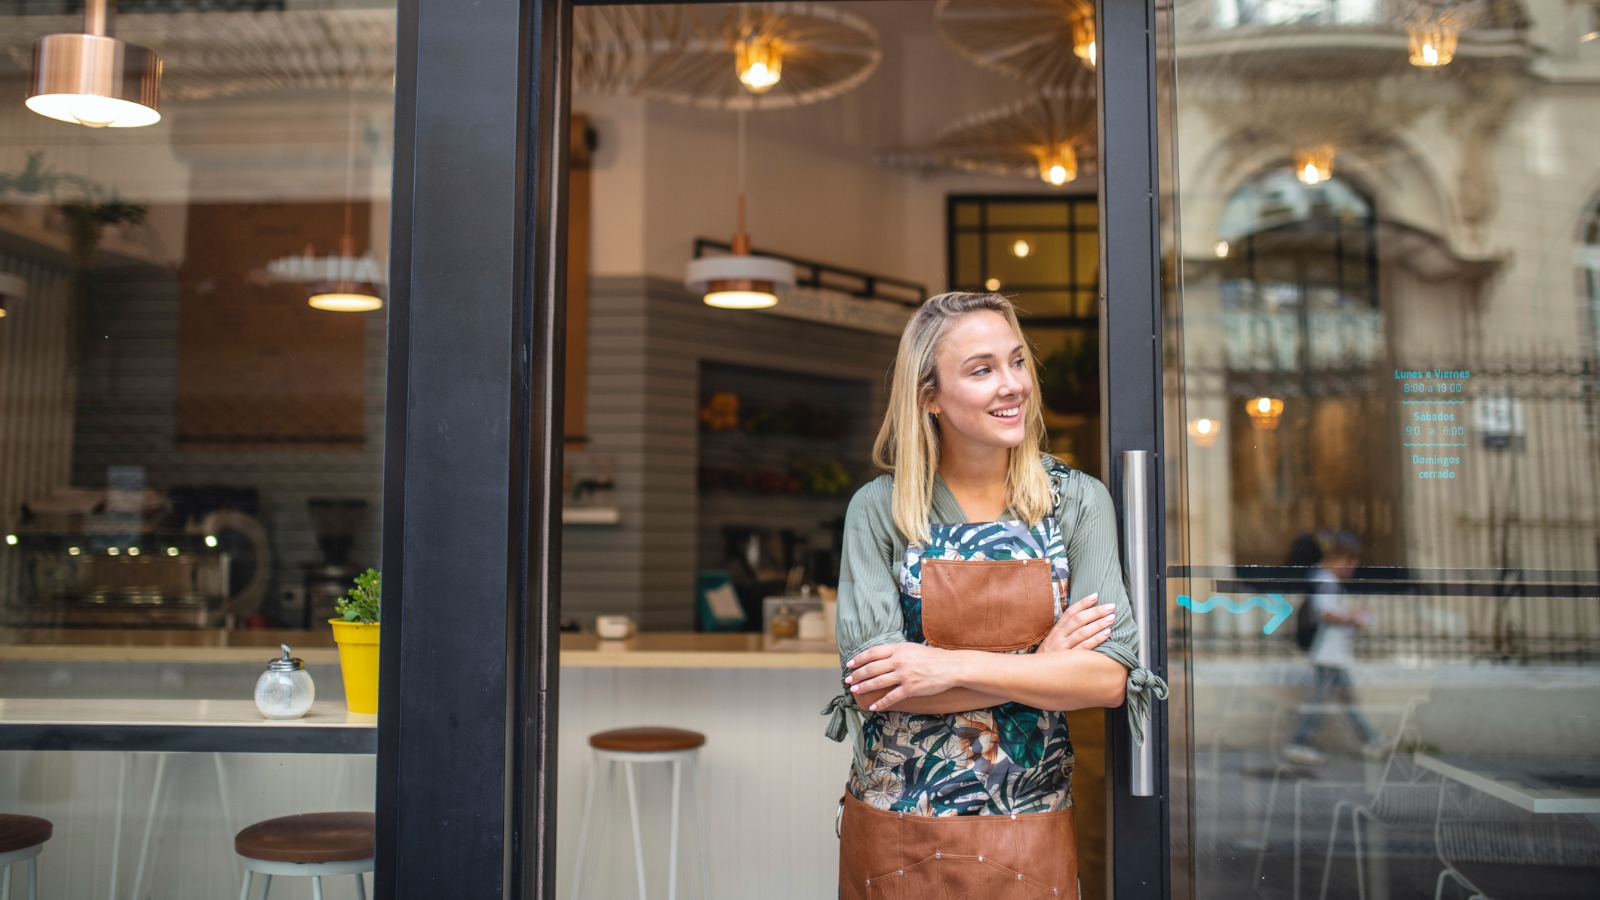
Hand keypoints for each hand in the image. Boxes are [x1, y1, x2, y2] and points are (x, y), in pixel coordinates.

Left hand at [844, 643, 962, 710]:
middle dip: (857, 675)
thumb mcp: (911, 648)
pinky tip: (873, 706)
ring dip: (863, 687)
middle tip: (848, 680)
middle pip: (871, 668)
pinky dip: (880, 703)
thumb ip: (896, 652)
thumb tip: (881, 656)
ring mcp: (903, 675)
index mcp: (898, 649)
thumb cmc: (932, 657)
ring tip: (855, 691)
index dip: (858, 659)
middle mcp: (898, 661)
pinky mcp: (910, 688)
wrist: (951, 667)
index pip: (872, 653)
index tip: (849, 664)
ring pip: (877, 682)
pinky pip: (891, 697)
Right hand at [1038, 593, 1113, 653]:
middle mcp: (1058, 637)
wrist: (1035, 676)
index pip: (1070, 612)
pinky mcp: (1068, 659)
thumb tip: (1082, 621)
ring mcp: (1063, 648)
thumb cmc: (1048, 660)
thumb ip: (1064, 633)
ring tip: (1111, 618)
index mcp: (1055, 631)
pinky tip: (1107, 633)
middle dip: (1095, 611)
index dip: (1083, 603)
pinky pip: (1084, 647)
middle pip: (1078, 620)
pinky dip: (1096, 639)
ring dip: (1098, 623)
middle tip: (1111, 606)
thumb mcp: (1052, 643)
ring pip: (1082, 632)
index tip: (1095, 596)